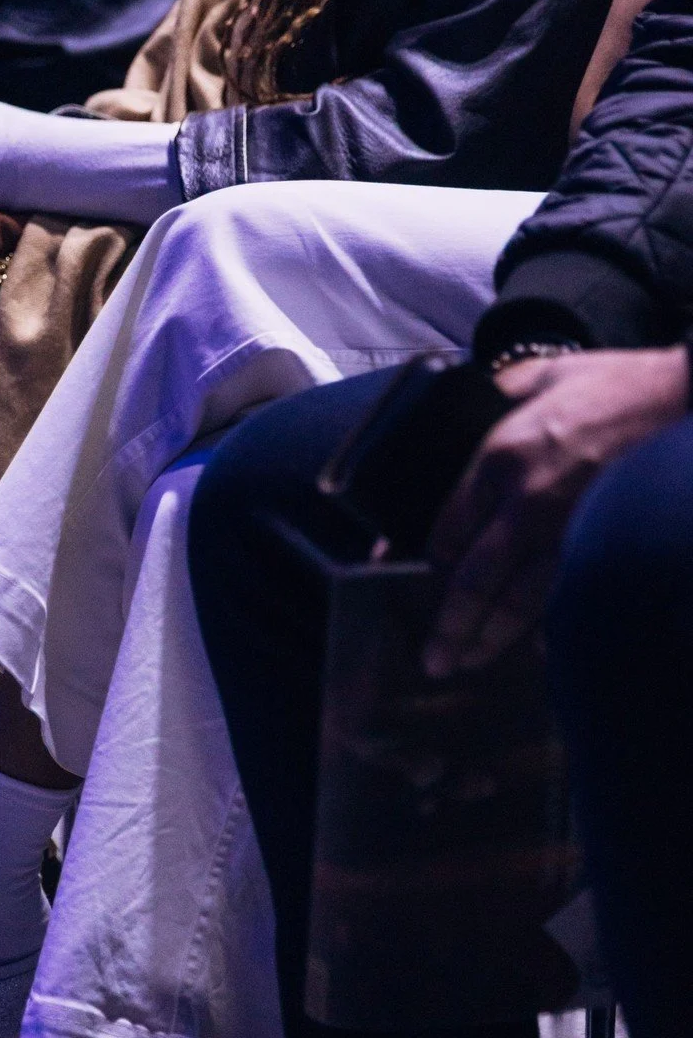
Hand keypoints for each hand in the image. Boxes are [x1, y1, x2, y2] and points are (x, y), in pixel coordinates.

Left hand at [423, 347, 689, 676]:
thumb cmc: (623, 384)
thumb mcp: (545, 374)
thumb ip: (499, 393)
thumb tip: (468, 404)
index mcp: (499, 458)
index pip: (446, 528)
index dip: (425, 561)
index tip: (414, 577)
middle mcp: (525, 504)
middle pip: (473, 581)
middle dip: (450, 627)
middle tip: (434, 661)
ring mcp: (567, 532)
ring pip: (517, 603)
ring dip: (490, 639)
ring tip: (470, 663)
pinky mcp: (605, 547)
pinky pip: (566, 600)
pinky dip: (549, 630)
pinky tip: (536, 651)